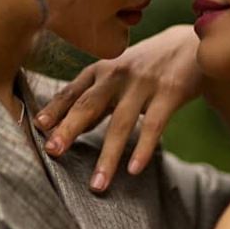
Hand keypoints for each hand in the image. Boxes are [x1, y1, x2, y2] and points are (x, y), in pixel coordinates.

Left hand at [36, 25, 201, 191]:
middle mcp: (118, 75)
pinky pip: (154, 125)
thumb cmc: (147, 63)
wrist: (191, 43)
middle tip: (53, 152)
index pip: (72, 92)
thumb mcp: (117, 73)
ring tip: (97, 185)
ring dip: (107, 157)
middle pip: (89, 105)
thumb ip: (94, 96)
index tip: (38, 127)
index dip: (55, 109)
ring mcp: (144, 84)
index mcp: (101, 70)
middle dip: (70, 129)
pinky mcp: (170, 92)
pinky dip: (142, 149)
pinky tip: (134, 170)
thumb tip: (63, 124)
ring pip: (120, 123)